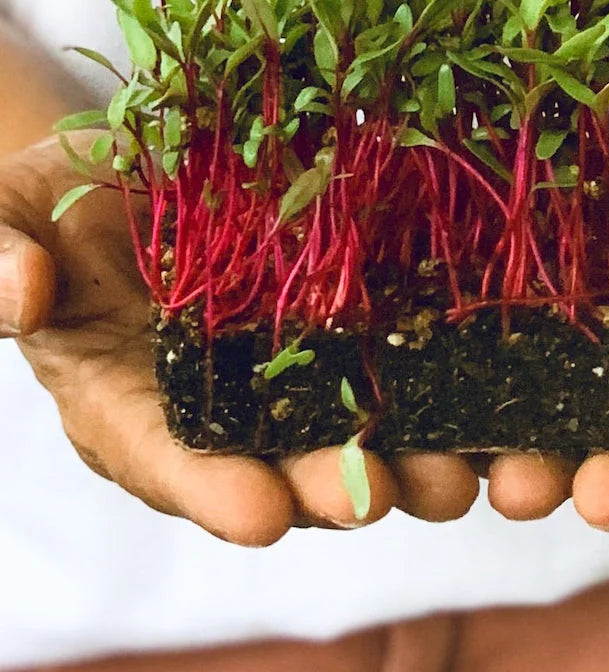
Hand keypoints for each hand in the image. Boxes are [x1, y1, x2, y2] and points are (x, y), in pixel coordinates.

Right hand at [0, 136, 481, 544]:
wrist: (144, 167)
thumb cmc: (68, 199)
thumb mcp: (17, 211)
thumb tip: (16, 288)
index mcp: (130, 401)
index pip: (165, 456)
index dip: (208, 489)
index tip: (259, 515)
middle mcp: (218, 406)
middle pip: (275, 463)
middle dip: (326, 487)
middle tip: (375, 498)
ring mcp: (289, 370)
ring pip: (350, 431)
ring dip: (405, 460)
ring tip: (456, 475)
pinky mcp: (347, 325)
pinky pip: (393, 361)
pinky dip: (439, 386)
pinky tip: (487, 397)